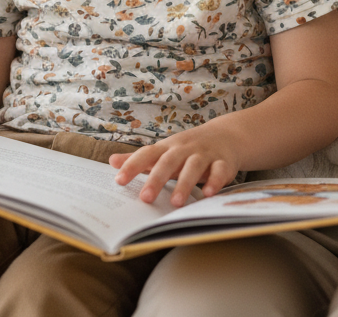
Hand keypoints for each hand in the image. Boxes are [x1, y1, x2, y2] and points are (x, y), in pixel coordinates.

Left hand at [110, 124, 241, 207]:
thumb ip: (139, 158)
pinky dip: (214, 181)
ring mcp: (204, 154)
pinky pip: (219, 171)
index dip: (133, 166)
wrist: (226, 135)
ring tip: (176, 203)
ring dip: (185, 184)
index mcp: (168, 147)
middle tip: (145, 198)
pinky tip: (208, 194)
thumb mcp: (164, 150)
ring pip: (193, 167)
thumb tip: (112, 161)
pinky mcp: (223, 162)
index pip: (147, 154)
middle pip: (169, 161)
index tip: (118, 180)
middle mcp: (184, 149)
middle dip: (157, 179)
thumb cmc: (188, 148)